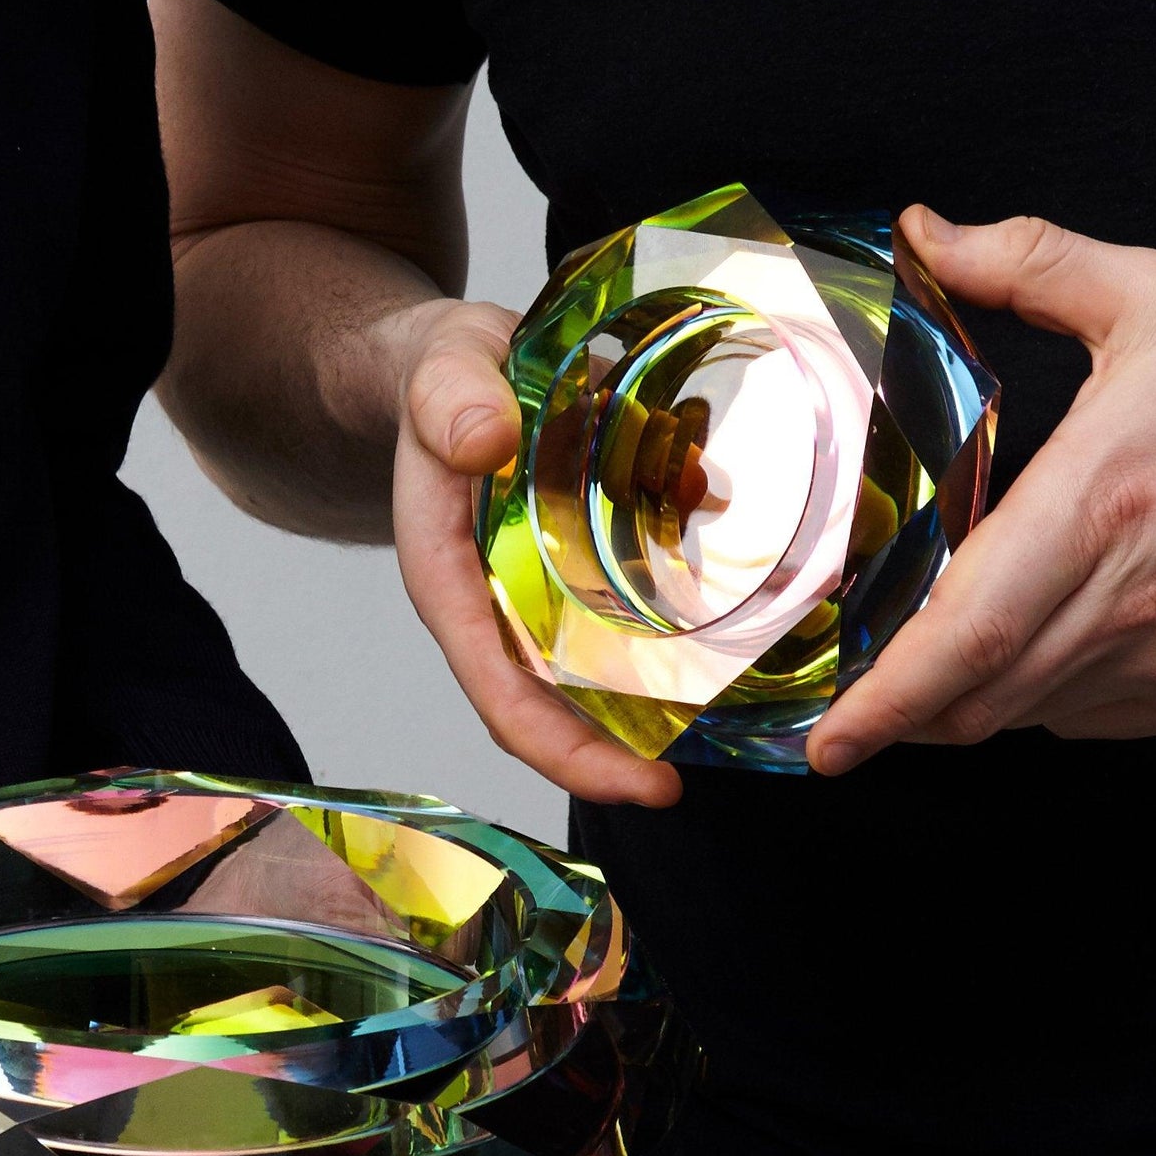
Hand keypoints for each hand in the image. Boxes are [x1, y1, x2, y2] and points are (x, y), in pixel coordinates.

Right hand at [389, 297, 680, 806]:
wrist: (450, 367)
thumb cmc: (441, 373)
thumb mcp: (443, 366)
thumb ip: (451, 401)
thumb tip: (484, 441)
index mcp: (447, 576)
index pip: (494, 685)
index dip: (557, 746)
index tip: (630, 780)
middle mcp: (485, 604)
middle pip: (533, 710)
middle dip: (598, 761)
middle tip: (672, 789)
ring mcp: (523, 598)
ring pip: (570, 684)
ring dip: (628, 722)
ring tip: (703, 745)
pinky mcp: (561, 576)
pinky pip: (603, 634)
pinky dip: (652, 656)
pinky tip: (714, 659)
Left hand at [811, 207, 1155, 772]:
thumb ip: (1026, 263)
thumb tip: (923, 232)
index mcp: (1094, 507)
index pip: (966, 636)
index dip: (887, 702)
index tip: (828, 744)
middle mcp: (1127, 601)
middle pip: (976, 700)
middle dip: (898, 718)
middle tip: (842, 712)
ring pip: (1023, 717)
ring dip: (961, 705)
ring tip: (921, 671)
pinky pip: (1084, 719)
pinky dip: (1033, 700)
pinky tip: (1023, 652)